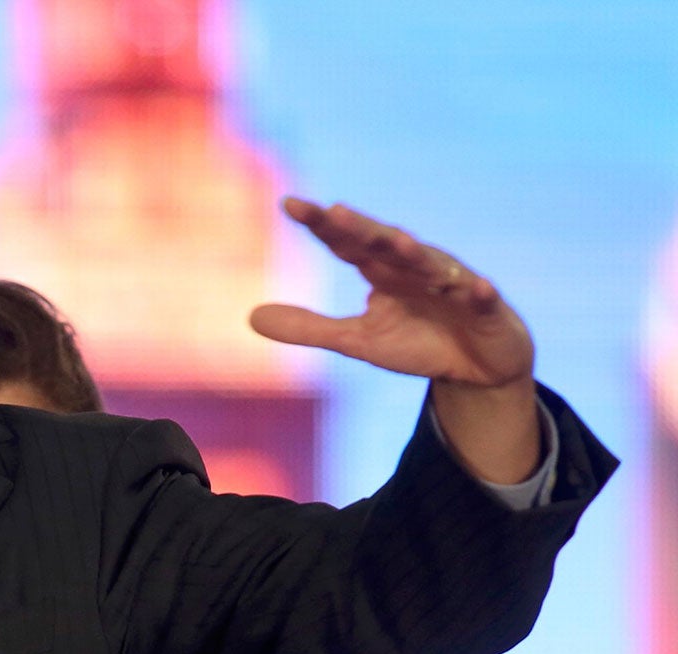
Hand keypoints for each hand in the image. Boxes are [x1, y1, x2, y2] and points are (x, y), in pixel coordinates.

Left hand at [249, 198, 532, 387]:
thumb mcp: (356, 341)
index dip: (320, 225)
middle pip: (384, 244)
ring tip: (396, 240)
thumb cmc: (417, 343)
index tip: (289, 203)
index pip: (346, 243)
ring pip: (432, 265)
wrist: (475, 366)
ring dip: (414, 252)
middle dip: (360, 228)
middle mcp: (415, 268)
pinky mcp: (486, 309)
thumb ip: (308, 327)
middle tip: (331, 212)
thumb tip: (250, 317)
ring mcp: (453, 285)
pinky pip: (482, 299)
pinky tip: (479, 286)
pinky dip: (479, 292)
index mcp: (382, 272)